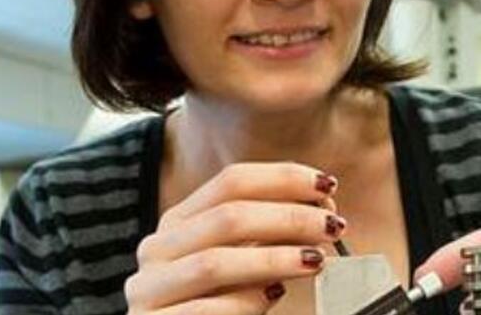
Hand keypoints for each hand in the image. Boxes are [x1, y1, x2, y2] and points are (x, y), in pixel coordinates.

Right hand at [124, 162, 344, 313]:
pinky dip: (244, 301)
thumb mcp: (239, 264)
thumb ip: (265, 237)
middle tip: (331, 225)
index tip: (326, 185)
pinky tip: (273, 297)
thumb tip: (319, 208)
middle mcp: (157, 250)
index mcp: (178, 223)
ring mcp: (148, 288)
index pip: (231, 182)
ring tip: (314, 261)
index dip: (282, 178)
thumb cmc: (216, 306)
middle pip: (227, 217)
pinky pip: (203, 309)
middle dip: (289, 217)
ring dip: (273, 259)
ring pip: (214, 262)